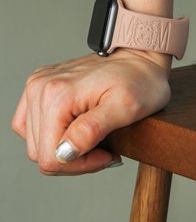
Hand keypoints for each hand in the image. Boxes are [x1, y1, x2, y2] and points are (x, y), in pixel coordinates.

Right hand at [11, 48, 170, 175]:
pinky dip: (50, 136)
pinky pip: (31, 126)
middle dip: (74, 159)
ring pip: (35, 142)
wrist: (139, 57)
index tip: (106, 154)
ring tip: (91, 139)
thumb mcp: (125, 108)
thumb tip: (63, 152)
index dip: (80, 165)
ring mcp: (38, 86)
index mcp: (57, 94)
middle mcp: (40, 88)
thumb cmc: (139, 80)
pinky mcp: (41, 87)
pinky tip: (73, 131)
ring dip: (63, 149)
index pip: (51, 157)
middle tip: (102, 148)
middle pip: (40, 152)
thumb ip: (92, 130)